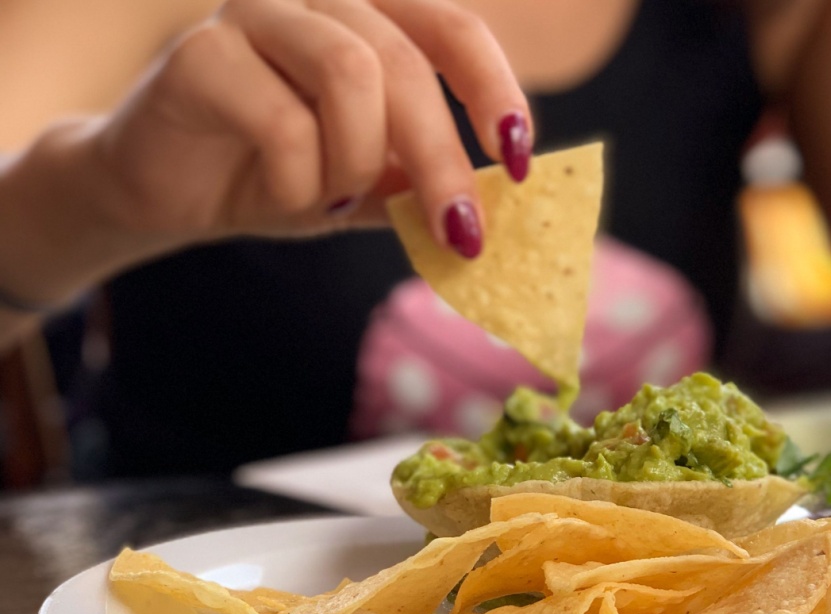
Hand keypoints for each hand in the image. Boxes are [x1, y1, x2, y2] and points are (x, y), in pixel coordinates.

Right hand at [90, 0, 530, 257]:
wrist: (166, 193)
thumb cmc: (278, 176)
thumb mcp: (369, 184)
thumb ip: (423, 182)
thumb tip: (497, 207)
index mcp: (368, 14)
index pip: (452, 28)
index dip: (495, 89)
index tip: (520, 159)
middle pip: (403, 61)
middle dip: (440, 158)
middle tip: (459, 231)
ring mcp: (255, 12)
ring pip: (349, 72)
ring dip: (357, 161)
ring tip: (335, 199)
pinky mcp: (200, 51)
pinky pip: (283, 120)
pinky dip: (302, 180)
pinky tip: (290, 196)